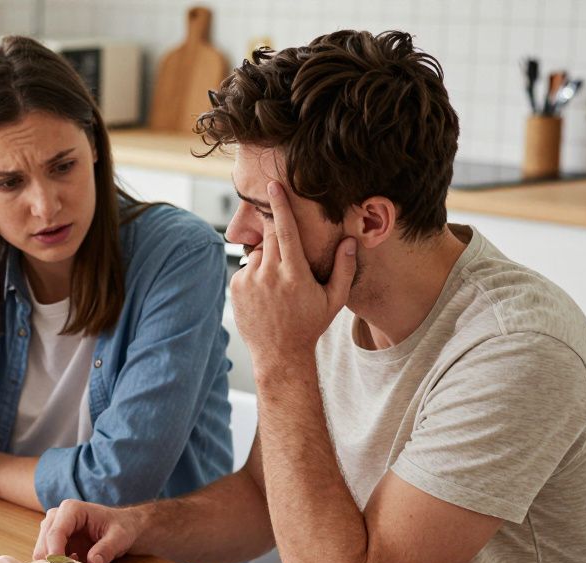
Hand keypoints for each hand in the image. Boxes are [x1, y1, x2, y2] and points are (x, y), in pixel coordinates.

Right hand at [32, 499, 142, 562]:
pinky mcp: (54, 542)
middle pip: (43, 545)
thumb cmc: (121, 527)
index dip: (55, 554)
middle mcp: (56, 517)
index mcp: (71, 509)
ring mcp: (53, 529)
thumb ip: (107, 548)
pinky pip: (48, 560)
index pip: (54, 533)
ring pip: (42, 554)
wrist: (122, 527)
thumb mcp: (120, 537)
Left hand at [230, 181, 356, 364]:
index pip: (285, 229)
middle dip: (276, 235)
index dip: (280, 205)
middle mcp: (269, 273)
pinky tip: (264, 294)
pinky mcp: (235, 287)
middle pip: (269, 236)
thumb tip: (350, 241)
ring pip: (257, 253)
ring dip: (267, 260)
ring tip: (277, 287)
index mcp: (294, 273)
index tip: (273, 185)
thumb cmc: (309, 325)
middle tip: (285, 255)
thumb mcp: (334, 299)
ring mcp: (249, 280)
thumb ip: (344, 268)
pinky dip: (254, 274)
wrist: (278, 354)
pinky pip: (245, 268)